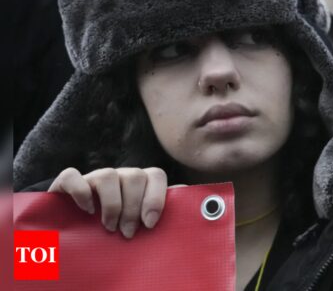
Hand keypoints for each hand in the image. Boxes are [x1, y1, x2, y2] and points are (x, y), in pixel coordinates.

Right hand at [48, 167, 168, 238]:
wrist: (76, 226)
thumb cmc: (118, 225)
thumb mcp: (140, 221)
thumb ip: (161, 211)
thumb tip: (188, 206)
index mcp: (141, 183)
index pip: (156, 175)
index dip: (156, 198)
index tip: (150, 223)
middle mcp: (120, 176)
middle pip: (134, 176)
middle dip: (133, 208)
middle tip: (127, 232)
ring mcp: (95, 176)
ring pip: (108, 175)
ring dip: (111, 205)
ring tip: (110, 227)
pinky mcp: (68, 182)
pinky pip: (73, 176)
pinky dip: (81, 193)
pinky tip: (87, 210)